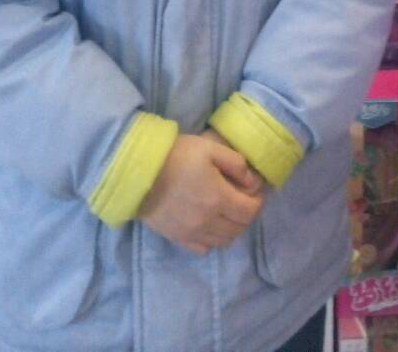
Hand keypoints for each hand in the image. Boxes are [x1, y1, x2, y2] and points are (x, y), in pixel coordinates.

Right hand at [138, 132, 264, 253]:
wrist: (139, 171)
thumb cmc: (177, 155)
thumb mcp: (210, 148)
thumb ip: (236, 163)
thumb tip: (251, 180)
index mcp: (218, 198)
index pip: (249, 211)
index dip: (258, 203)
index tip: (256, 193)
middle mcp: (208, 221)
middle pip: (238, 228)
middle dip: (246, 216)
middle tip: (243, 201)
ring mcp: (192, 233)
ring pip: (223, 241)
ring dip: (231, 229)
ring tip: (228, 213)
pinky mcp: (177, 238)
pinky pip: (203, 248)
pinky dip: (212, 240)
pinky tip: (210, 225)